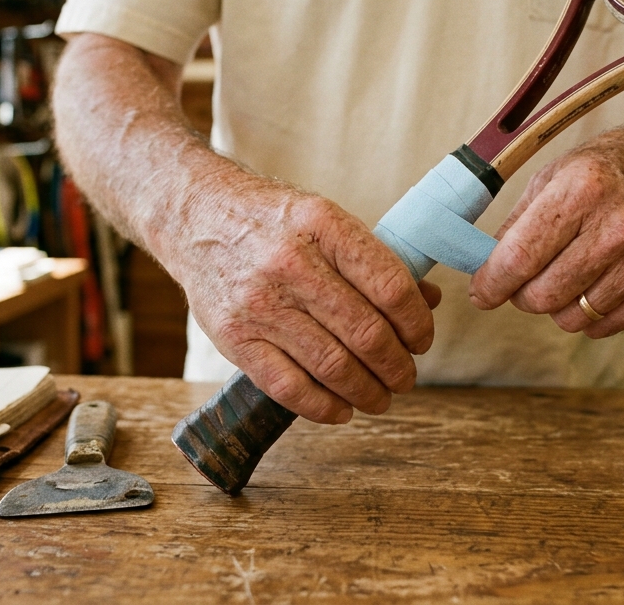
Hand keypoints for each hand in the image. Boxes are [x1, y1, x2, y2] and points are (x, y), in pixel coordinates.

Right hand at [169, 170, 440, 424]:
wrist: (195, 215)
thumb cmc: (272, 220)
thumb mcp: (326, 220)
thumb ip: (375, 260)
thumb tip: (428, 301)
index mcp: (323, 225)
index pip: (390, 287)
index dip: (417, 325)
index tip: (421, 341)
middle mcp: (290, 263)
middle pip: (366, 333)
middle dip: (397, 366)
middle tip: (405, 377)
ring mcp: (259, 303)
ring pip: (332, 366)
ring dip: (368, 392)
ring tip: (380, 397)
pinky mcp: (234, 337)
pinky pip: (288, 386)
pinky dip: (323, 407)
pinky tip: (341, 408)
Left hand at [468, 118, 623, 336]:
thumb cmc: (614, 168)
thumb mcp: (557, 173)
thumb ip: (518, 223)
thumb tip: (486, 268)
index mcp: (582, 190)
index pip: (520, 257)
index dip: (491, 283)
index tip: (481, 292)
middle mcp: (616, 228)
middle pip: (542, 296)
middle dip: (521, 295)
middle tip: (524, 279)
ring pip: (570, 318)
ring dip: (555, 305)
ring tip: (563, 274)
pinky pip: (601, 325)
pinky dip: (586, 313)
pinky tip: (590, 283)